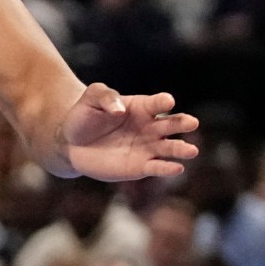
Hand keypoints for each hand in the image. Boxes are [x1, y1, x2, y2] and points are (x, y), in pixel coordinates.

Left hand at [57, 84, 199, 181]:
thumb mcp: (91, 98)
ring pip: (169, 148)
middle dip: (181, 123)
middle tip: (192, 123)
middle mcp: (150, 127)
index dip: (162, 102)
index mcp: (143, 107)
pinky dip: (167, 168)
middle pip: (171, 124)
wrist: (72, 143)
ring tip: (192, 151)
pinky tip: (177, 168)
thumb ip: (105, 97)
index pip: (157, 103)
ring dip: (181, 149)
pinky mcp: (140, 167)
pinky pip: (156, 167)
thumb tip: (119, 110)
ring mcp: (147, 148)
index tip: (167, 102)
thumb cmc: (85, 116)